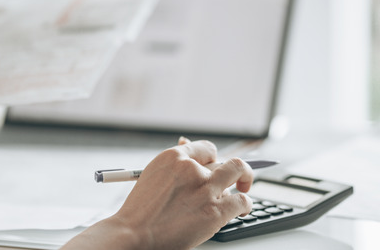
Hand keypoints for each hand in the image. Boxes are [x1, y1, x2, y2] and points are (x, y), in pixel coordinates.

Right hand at [115, 137, 253, 248]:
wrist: (133, 235)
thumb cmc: (140, 211)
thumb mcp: (153, 177)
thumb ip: (175, 164)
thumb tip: (187, 143)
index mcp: (174, 157)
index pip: (207, 149)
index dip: (214, 159)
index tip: (217, 167)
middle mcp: (192, 169)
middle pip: (225, 160)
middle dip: (233, 170)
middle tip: (237, 178)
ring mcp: (205, 189)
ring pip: (238, 173)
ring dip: (240, 184)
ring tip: (239, 193)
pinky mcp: (215, 211)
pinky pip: (242, 200)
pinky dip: (246, 204)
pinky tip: (242, 209)